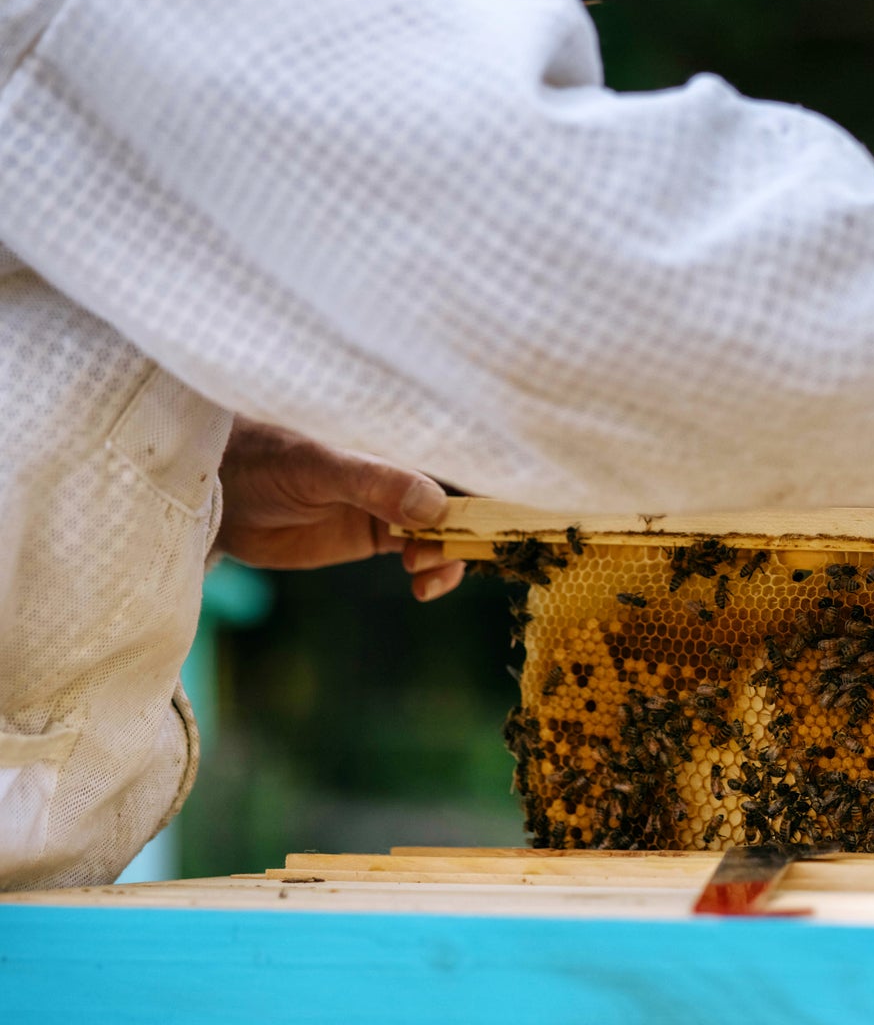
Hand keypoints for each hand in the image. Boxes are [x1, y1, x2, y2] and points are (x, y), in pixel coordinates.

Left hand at [216, 417, 465, 601]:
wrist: (213, 493)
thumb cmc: (261, 458)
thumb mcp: (317, 466)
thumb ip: (374, 482)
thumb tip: (436, 506)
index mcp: (398, 437)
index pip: (460, 457)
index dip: (490, 484)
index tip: (509, 513)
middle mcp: (404, 466)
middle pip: (464, 496)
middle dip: (474, 527)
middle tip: (452, 550)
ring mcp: (394, 501)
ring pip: (449, 530)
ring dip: (450, 553)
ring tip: (421, 568)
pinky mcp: (377, 533)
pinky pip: (424, 553)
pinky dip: (436, 572)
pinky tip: (423, 587)